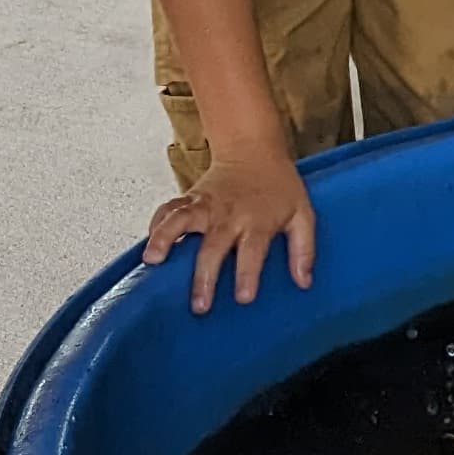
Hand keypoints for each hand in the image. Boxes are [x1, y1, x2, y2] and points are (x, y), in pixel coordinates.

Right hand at [142, 147, 316, 313]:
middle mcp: (229, 214)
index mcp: (258, 221)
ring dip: (165, 239)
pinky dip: (156, 225)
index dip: (248, 274)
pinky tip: (149, 245)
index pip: (253, 251)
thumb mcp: (302, 214)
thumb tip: (304, 282)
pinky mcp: (189, 198)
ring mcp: (206, 205)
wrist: (253, 150)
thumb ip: (304, 249)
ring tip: (153, 260)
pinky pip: (168, 210)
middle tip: (199, 304)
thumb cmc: (279, 186)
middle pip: (213, 246)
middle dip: (205, 276)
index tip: (243, 297)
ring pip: (181, 220)